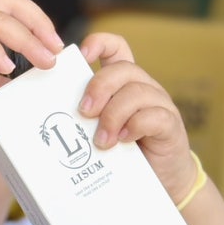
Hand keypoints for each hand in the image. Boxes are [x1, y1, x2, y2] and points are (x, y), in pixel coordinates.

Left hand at [78, 32, 197, 204]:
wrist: (162, 180)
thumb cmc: (126, 155)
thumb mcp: (102, 132)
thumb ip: (87, 121)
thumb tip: (53, 123)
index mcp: (125, 85)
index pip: (116, 48)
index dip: (100, 43)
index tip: (81, 56)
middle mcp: (144, 88)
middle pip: (123, 70)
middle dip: (99, 88)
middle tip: (84, 113)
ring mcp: (160, 105)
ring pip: (137, 93)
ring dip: (113, 116)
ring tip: (102, 141)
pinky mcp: (170, 125)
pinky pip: (154, 116)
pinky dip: (135, 126)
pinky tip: (124, 140)